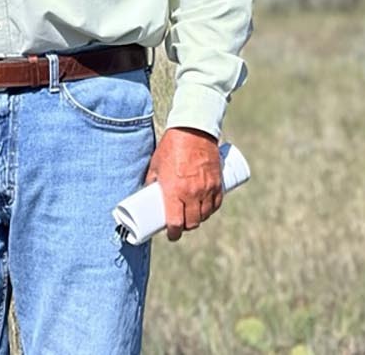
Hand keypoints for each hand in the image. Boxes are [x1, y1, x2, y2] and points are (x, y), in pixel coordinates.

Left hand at [144, 126, 223, 241]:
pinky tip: (206, 210)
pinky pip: (216, 204)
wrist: (194, 130)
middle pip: (192, 222)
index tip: (170, 235)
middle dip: (185, 227)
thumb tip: (147, 193)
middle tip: (180, 225)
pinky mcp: (217, 182)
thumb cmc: (171, 146)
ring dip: (198, 219)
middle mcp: (192, 193)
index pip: (175, 222)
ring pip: (205, 215)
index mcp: (174, 191)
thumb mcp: (156, 165)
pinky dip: (211, 210)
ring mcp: (206, 188)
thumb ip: (152, 181)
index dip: (173, 233)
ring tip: (192, 216)